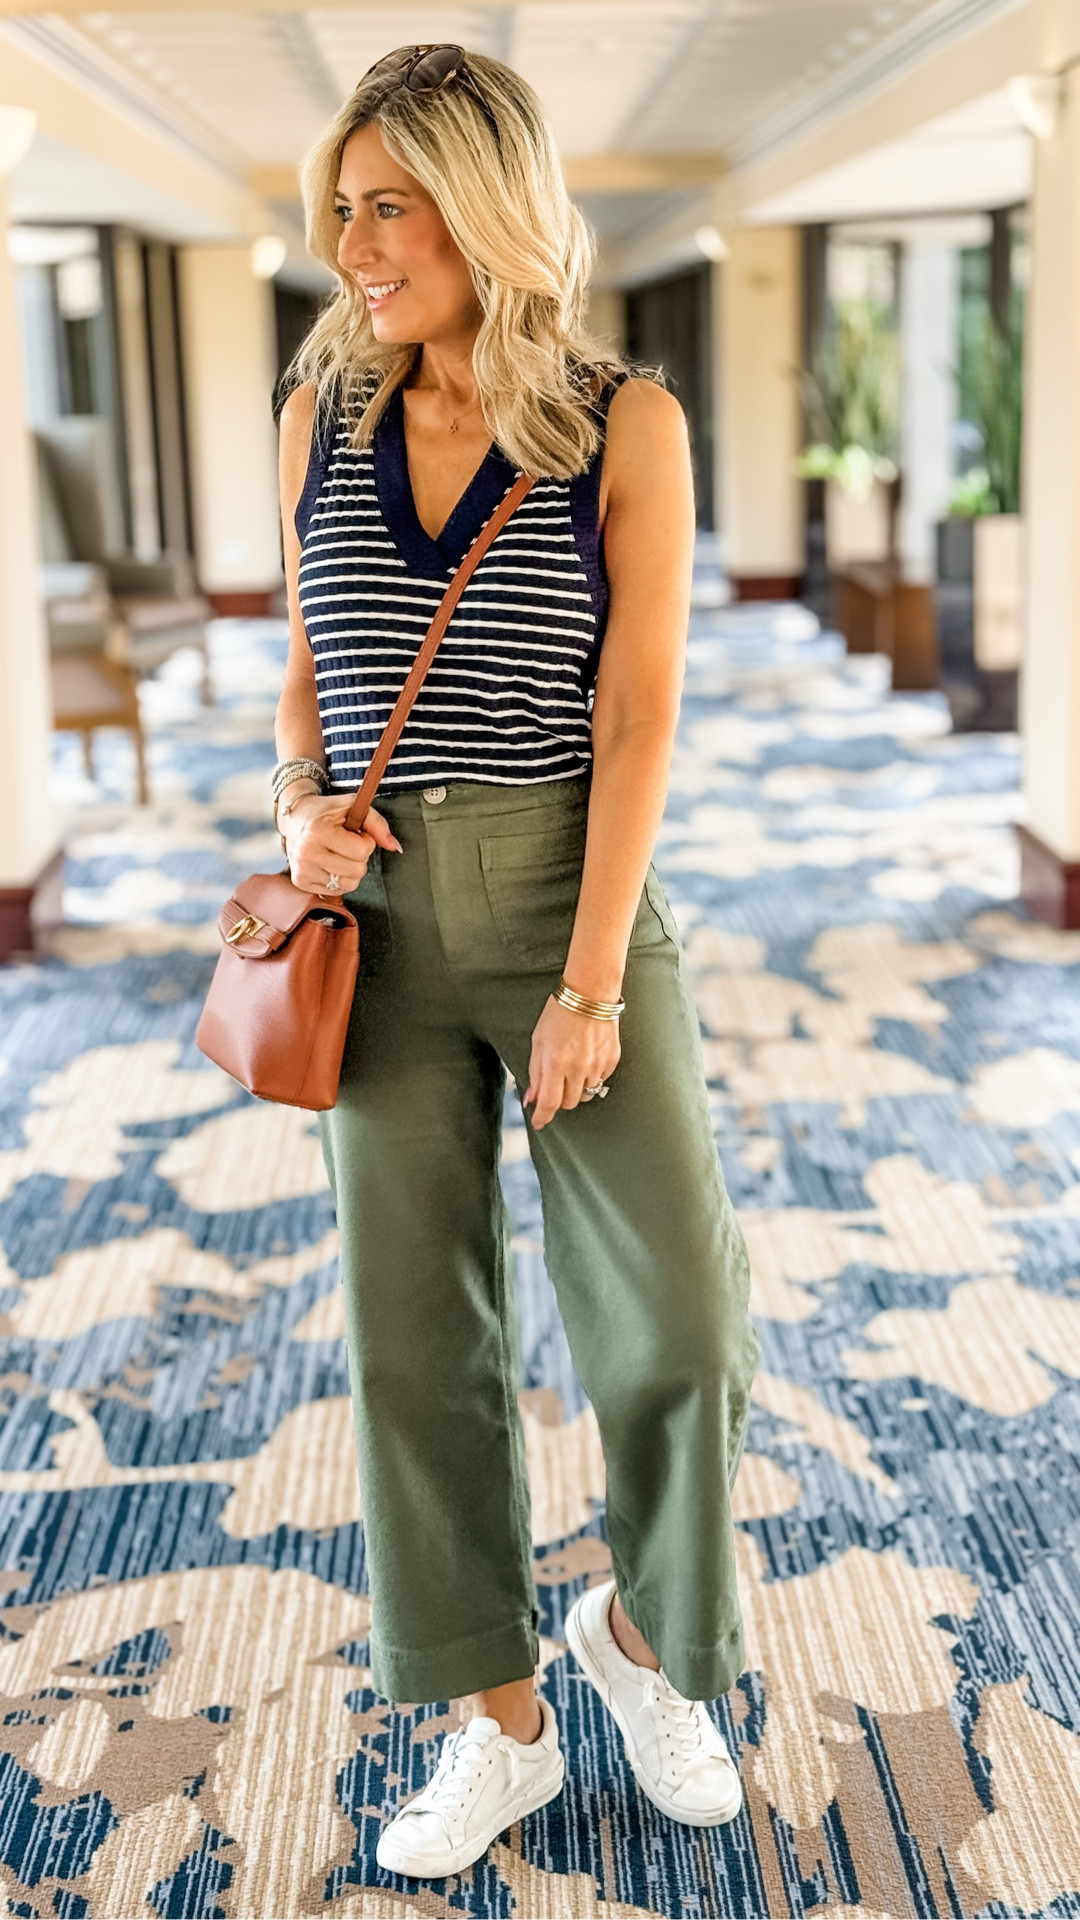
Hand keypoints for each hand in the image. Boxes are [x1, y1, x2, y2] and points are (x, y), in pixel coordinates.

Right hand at [283, 793, 402, 894]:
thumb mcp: (352, 807)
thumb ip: (378, 825)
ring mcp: (303, 870)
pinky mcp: (301, 882)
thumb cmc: (326, 812)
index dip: (366, 841)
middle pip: (357, 871)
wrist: (295, 818)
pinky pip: (336, 890)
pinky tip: (330, 863)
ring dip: (351, 870)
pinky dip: (339, 878)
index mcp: (318, 832)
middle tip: (347, 844)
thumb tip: (395, 847)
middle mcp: (307, 853)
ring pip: (349, 884)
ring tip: (339, 853)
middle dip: (359, 857)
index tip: (356, 834)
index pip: (361, 851)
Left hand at [522, 995, 620, 1129]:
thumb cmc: (559, 1013)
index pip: (550, 1103)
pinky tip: (587, 1058)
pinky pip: (601, 1079)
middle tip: (555, 1083)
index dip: (543, 1117)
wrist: (590, 993)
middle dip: (559, 1099)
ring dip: (577, 1088)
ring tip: (572, 1067)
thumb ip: (535, 1072)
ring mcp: (598, 1065)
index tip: (539, 1122)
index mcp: (556, 1063)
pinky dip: (592, 1075)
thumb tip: (531, 1098)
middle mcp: (578, 1068)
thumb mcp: (539, 1041)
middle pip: (569, 1103)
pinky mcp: (612, 1059)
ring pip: (587, 1093)